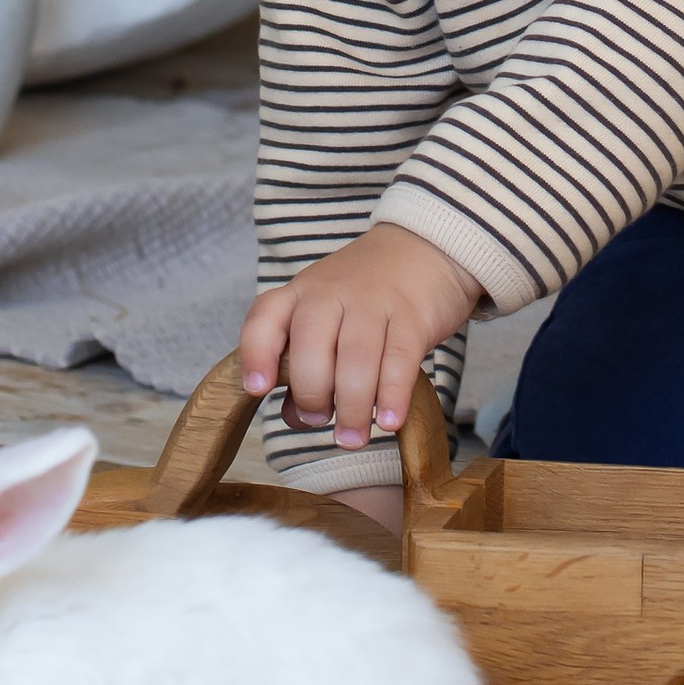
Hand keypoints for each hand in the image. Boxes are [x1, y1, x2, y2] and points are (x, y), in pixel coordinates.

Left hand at [238, 226, 480, 452]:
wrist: (428, 247)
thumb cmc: (368, 294)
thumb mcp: (328, 316)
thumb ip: (306, 365)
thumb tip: (296, 417)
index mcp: (301, 293)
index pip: (265, 318)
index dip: (255, 355)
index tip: (257, 390)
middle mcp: (332, 292)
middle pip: (311, 344)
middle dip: (312, 394)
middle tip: (321, 422)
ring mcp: (374, 301)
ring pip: (355, 357)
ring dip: (352, 406)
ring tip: (353, 438)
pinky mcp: (413, 315)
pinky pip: (399, 359)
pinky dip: (392, 394)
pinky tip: (389, 421)